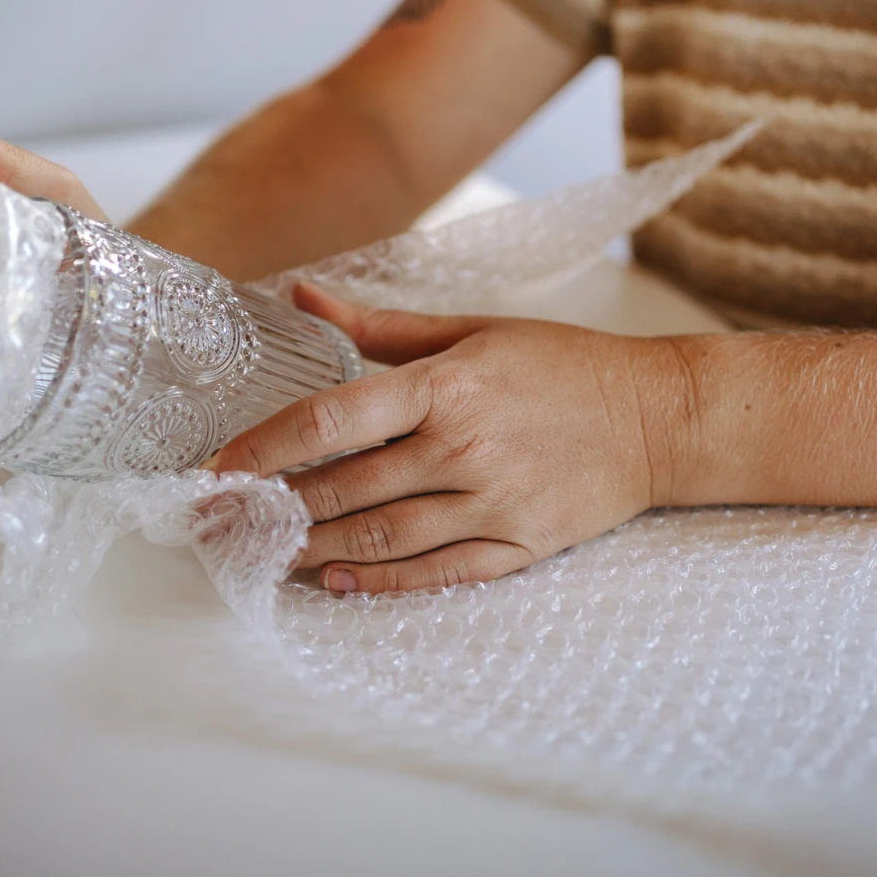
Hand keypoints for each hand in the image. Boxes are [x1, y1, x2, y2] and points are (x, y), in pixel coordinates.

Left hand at [210, 285, 695, 593]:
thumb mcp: (473, 330)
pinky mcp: (518, 546)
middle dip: (272, 508)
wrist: (659, 418)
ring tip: (264, 551)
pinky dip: (380, 581)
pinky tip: (338, 579)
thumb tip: (303, 296)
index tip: (217, 468)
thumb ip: (381, 327)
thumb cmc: (563, 366)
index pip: (330, 420)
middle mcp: (463, 448)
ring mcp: (491, 504)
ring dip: (313, 549)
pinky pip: (435, 572)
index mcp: (446, 386)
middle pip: (343, 488)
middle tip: (221, 521)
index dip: (264, 449)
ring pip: (380, 537)